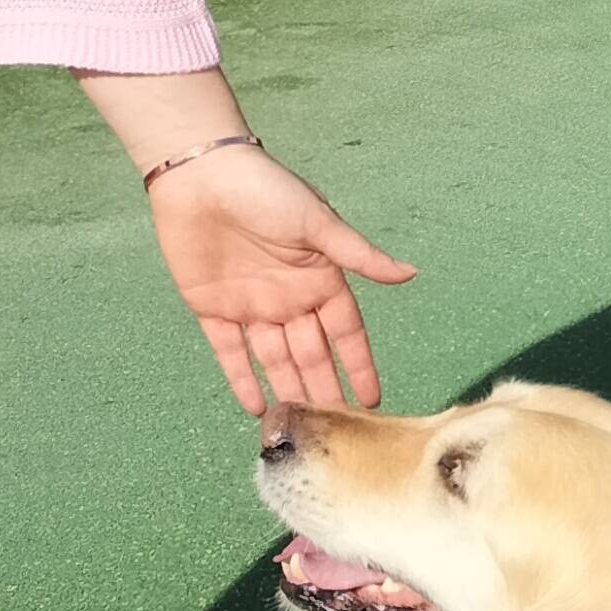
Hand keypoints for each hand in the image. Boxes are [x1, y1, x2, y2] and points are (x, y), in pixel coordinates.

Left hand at [146, 144, 413, 413]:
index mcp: (319, 278)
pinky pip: (229, 353)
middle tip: (338, 435)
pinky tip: (255, 408)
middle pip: (311, 354)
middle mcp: (290, 297)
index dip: (359, 365)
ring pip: (274, 360)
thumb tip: (410, 274)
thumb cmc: (266, 190)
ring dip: (287, 391)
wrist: (200, 175)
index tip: (373, 401)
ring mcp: (251, 305)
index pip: (346, 333)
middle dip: (325, 391)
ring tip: (299, 430)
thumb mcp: (318, 222)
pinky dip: (241, 379)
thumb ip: (359, 256)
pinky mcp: (212, 307)